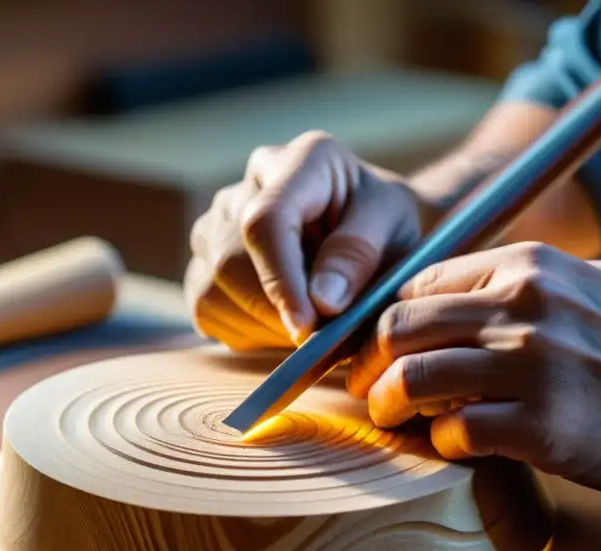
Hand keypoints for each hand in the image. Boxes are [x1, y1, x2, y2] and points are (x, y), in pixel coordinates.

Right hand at [185, 131, 425, 349]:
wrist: (374, 234)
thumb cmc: (388, 230)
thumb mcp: (395, 233)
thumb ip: (359, 256)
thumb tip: (321, 300)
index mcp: (302, 162)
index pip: (267, 221)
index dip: (280, 280)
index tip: (306, 327)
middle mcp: (248, 186)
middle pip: (231, 261)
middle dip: (275, 313)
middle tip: (322, 338)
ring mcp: (218, 222)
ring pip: (211, 288)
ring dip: (261, 326)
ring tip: (310, 328)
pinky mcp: (205, 259)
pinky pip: (206, 307)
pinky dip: (246, 330)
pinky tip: (283, 322)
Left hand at [347, 243, 600, 502]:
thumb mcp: (588, 284)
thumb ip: (514, 286)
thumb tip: (441, 300)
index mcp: (530, 265)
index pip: (417, 283)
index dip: (385, 320)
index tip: (376, 348)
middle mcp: (525, 307)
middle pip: (401, 327)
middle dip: (370, 363)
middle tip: (369, 387)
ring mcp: (533, 367)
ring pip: (413, 378)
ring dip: (390, 404)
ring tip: (393, 416)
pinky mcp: (542, 427)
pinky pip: (454, 433)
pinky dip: (441, 442)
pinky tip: (457, 444)